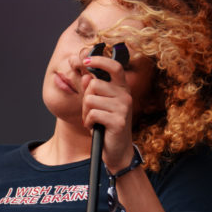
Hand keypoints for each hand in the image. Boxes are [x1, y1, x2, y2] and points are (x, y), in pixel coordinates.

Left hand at [81, 53, 135, 171]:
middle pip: (94, 85)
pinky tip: (96, 128)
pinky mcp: (118, 121)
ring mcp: (123, 108)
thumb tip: (85, 77)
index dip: (100, 60)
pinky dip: (89, 122)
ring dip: (86, 112)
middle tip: (90, 111)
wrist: (117, 151)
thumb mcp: (98, 105)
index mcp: (122, 88)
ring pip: (90, 100)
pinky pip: (93, 114)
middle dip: (86, 98)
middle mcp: (125, 96)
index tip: (87, 60)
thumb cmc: (106, 126)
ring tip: (94, 120)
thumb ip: (92, 90)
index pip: (114, 67)